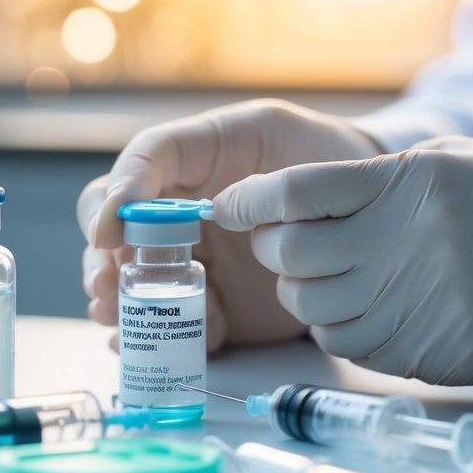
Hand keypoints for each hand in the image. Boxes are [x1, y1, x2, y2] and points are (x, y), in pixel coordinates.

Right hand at [77, 99, 382, 349]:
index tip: (107, 232)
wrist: (371, 208)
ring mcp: (194, 265)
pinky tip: (152, 344)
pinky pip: (177, 326)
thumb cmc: (314, 154)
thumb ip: (215, 148)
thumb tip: (188, 203)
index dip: (110, 203)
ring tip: (117, 320)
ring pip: (135, 287)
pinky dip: (159, 337)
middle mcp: (176, 217)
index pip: (130, 178)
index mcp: (183, 166)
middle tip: (105, 287)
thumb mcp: (264, 127)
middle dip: (102, 264)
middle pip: (115, 238)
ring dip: (119, 305)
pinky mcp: (218, 308)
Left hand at [212, 136, 472, 383]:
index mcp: (406, 185)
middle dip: (270, 246)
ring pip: (308, 306)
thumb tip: (294, 198)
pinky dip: (335, 327)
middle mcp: (402, 245)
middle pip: (289, 253)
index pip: (296, 191)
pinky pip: (345, 344)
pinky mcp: (422, 353)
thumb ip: (374, 175)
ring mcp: (412, 305)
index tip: (227, 204)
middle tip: (282, 239)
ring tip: (328, 274)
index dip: (248, 198)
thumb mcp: (450, 160)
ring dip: (302, 289)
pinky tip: (359, 307)